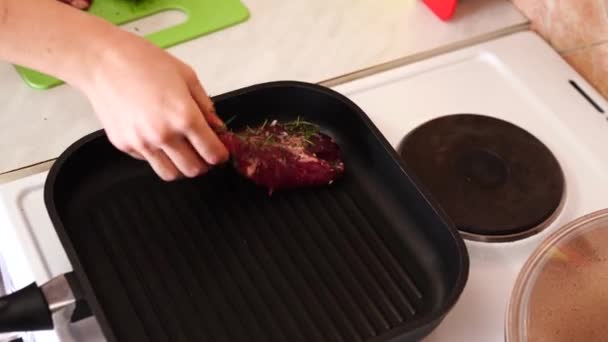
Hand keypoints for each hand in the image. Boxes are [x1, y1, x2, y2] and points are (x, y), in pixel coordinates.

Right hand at [75, 33, 228, 180]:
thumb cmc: (144, 61)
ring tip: (180, 150)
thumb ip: (205, 105)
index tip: (219, 151)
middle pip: (193, 170)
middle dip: (203, 163)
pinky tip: (155, 135)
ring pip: (170, 174)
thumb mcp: (187, 76)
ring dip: (180, 166)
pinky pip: (148, 161)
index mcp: (184, 117)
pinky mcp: (124, 145)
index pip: (212, 153)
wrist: (102, 61)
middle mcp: (163, 135)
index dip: (220, 155)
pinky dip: (156, 155)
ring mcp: (142, 143)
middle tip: (201, 151)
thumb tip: (216, 127)